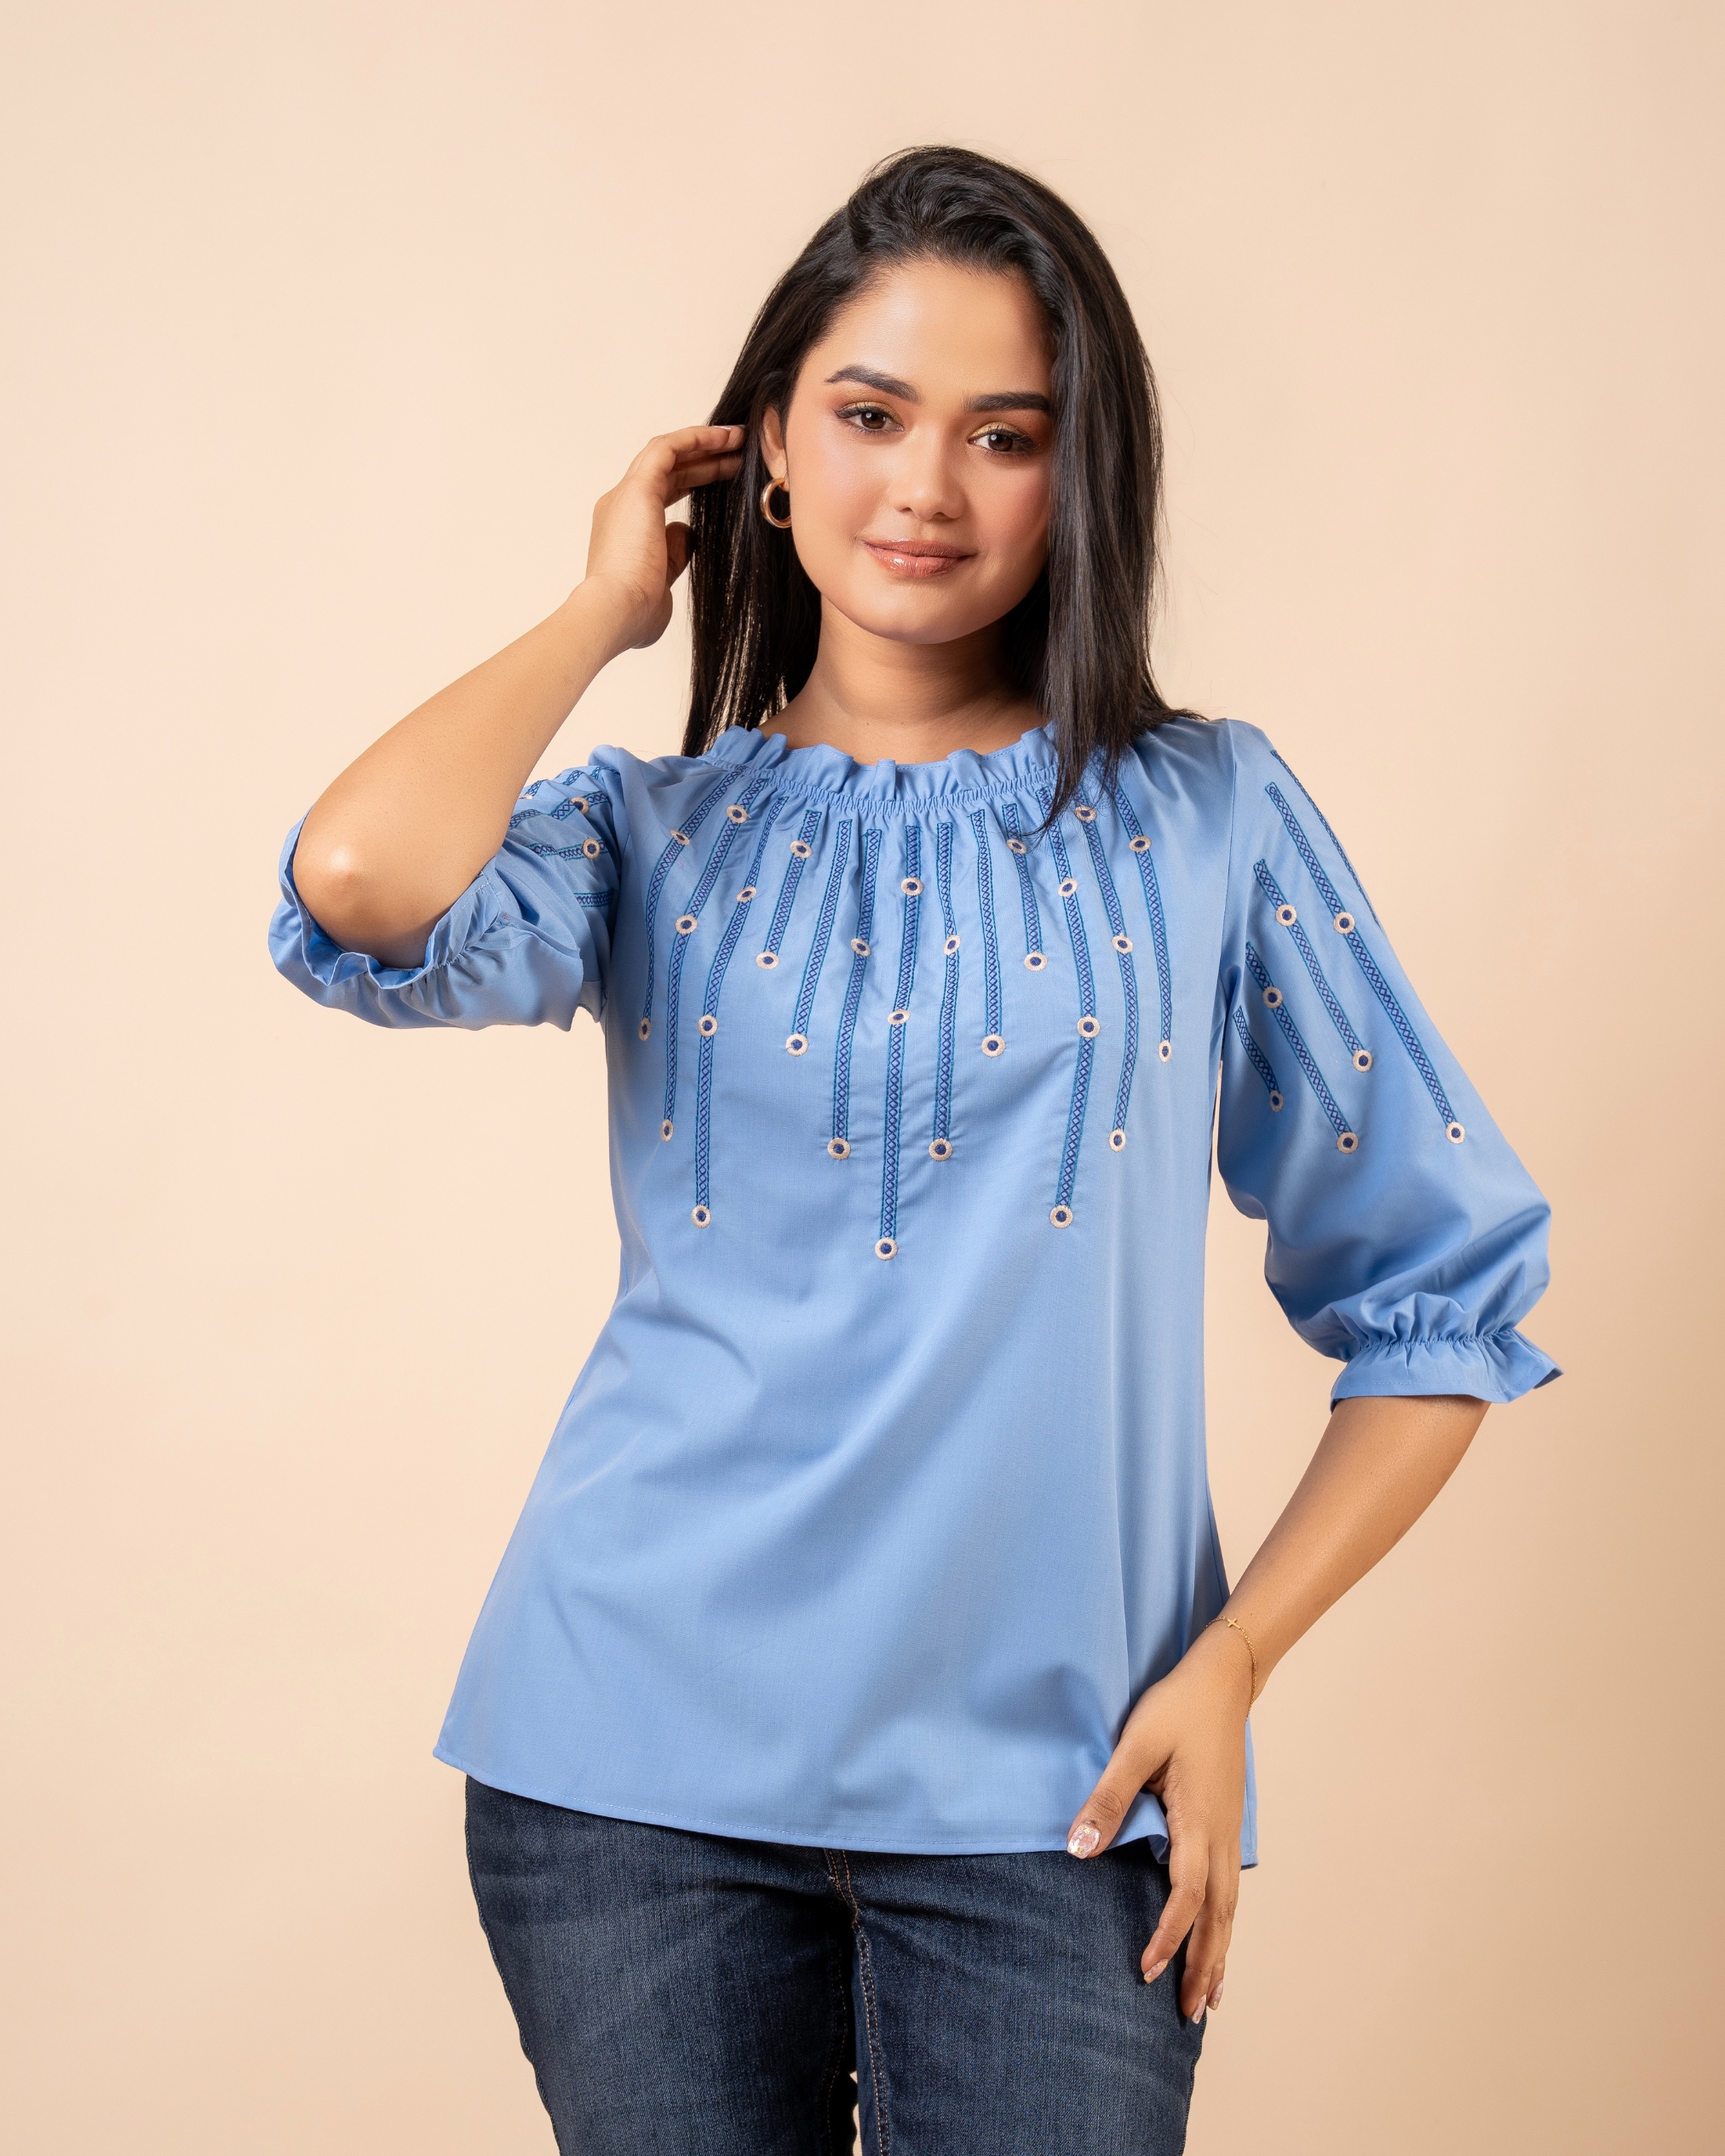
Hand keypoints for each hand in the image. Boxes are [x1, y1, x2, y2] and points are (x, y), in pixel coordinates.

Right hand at [580, 424, 745, 652]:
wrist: (615, 612)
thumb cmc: (635, 613)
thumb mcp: (663, 581)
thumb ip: (675, 555)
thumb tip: (688, 533)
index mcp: (626, 530)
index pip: (663, 493)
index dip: (695, 481)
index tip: (726, 477)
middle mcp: (621, 506)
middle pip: (667, 470)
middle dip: (704, 460)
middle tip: (738, 454)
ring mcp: (626, 495)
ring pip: (667, 453)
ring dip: (703, 443)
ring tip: (737, 438)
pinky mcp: (636, 488)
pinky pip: (668, 448)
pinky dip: (696, 438)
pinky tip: (725, 437)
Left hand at [1065, 1621, 1252, 2024]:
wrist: (1224, 1679)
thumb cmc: (1177, 1709)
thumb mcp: (1135, 1746)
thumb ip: (1108, 1798)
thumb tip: (1078, 1849)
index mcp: (1198, 1821)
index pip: (1187, 1896)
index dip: (1169, 1937)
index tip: (1145, 1971)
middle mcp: (1221, 1836)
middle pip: (1218, 1917)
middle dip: (1205, 1965)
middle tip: (1190, 2015)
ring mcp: (1230, 1831)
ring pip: (1230, 1907)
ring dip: (1219, 1951)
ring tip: (1210, 1997)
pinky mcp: (1229, 1824)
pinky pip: (1230, 1888)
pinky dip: (1224, 1922)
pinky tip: (1217, 1934)